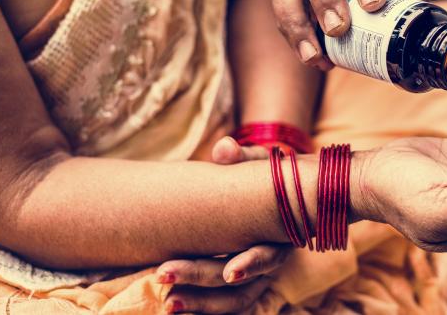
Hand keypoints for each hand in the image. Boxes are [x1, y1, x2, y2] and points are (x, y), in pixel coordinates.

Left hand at [157, 139, 287, 313]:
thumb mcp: (260, 162)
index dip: (251, 264)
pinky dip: (202, 309)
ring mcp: (257, 278)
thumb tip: (223, 149)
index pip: (268, 255)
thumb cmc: (267, 176)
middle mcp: (271, 260)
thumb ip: (242, 157)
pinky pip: (225, 305)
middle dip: (201, 279)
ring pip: (234, 302)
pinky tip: (171, 308)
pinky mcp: (243, 286)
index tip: (230, 273)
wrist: (284, 195)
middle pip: (241, 284)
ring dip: (201, 304)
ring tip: (167, 304)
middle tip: (163, 274)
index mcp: (280, 233)